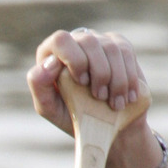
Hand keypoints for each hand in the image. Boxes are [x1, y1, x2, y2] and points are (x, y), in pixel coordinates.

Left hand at [27, 28, 143, 131]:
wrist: (104, 128)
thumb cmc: (72, 117)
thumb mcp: (49, 108)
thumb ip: (39, 85)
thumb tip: (49, 63)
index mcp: (53, 53)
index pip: (60, 40)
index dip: (74, 58)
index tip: (82, 82)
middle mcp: (75, 42)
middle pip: (88, 41)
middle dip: (98, 72)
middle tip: (99, 97)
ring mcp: (99, 42)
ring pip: (110, 48)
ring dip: (116, 79)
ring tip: (115, 103)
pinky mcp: (120, 46)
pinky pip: (126, 53)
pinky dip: (128, 77)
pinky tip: (127, 97)